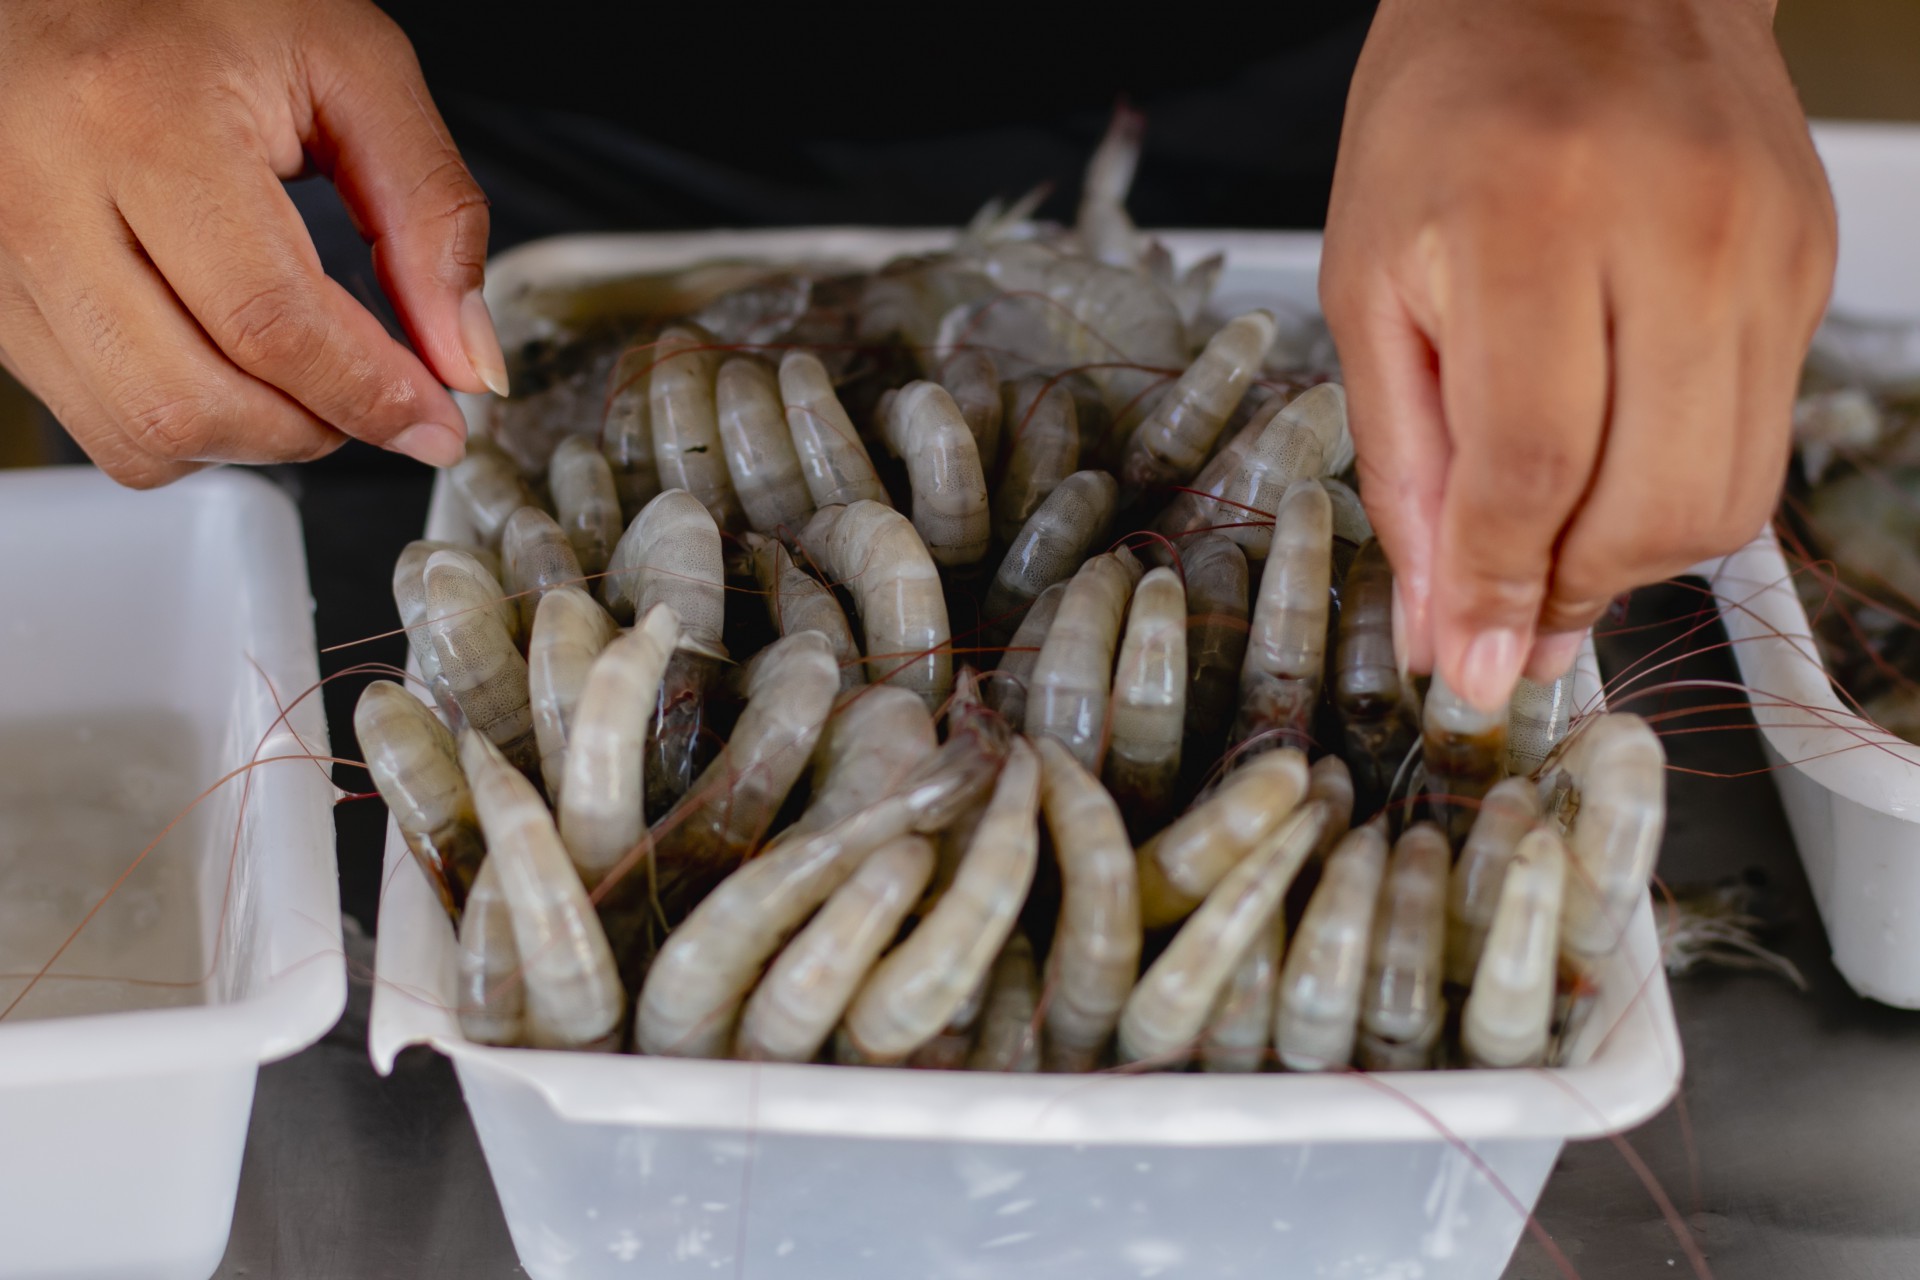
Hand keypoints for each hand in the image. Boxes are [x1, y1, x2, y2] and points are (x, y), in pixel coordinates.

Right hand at [0, 0, 504, 486]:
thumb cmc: (198, 8)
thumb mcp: (350, 67)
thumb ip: (431, 210)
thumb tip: (465, 355)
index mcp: (138, 117)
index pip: (269, 321)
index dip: (371, 394)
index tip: (435, 421)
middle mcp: (44, 192)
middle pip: (193, 402)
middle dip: (316, 427)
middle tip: (375, 397)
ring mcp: (3, 254)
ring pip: (139, 434)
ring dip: (254, 441)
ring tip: (307, 383)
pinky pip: (98, 422)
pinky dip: (188, 428)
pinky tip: (230, 369)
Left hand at [1321, 0, 1835, 710]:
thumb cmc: (1446, 110)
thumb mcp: (1369, 280)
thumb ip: (1404, 459)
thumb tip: (1444, 619)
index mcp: (1532, 221)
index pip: (1531, 470)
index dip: (1496, 592)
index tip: (1472, 669)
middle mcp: (1674, 230)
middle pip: (1653, 504)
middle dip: (1571, 592)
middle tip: (1511, 617)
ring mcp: (1763, 244)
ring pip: (1727, 493)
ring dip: (1632, 556)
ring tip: (1554, 543)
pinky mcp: (1807, 259)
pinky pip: (1759, 431)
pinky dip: (1679, 482)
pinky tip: (1613, 455)